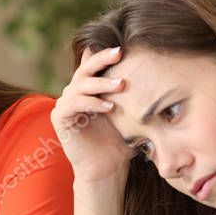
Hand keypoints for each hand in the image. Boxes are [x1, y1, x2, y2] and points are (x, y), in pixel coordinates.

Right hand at [51, 46, 131, 184]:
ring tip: (121, 85)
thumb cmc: (121, 141)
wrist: (106, 168)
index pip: (96, 64)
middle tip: (120, 52)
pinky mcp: (59, 117)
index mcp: (91, 88)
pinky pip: (73, 103)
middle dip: (103, 58)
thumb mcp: (129, 112)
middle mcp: (76, 92)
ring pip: (80, 84)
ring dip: (101, 83)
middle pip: (86, 68)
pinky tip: (109, 107)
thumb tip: (156, 68)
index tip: (127, 46)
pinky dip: (91, 103)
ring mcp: (65, 103)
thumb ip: (132, 93)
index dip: (107, 53)